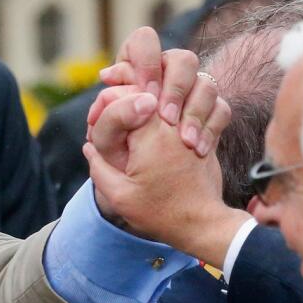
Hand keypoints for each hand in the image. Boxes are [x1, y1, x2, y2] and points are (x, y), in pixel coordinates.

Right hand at [85, 93, 249, 264]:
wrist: (202, 224)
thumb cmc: (161, 213)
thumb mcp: (120, 196)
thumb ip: (99, 168)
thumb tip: (89, 146)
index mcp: (151, 134)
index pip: (127, 92)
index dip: (111, 98)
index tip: (103, 117)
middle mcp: (175, 123)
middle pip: (157, 78)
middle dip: (138, 81)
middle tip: (125, 96)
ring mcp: (196, 125)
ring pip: (191, 80)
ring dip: (172, 84)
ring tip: (155, 100)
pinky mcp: (210, 132)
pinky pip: (213, 103)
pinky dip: (200, 100)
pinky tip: (183, 112)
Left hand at [92, 27, 228, 156]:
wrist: (137, 175)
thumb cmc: (116, 149)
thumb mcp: (105, 133)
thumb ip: (110, 107)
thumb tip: (120, 83)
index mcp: (135, 64)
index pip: (144, 40)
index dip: (147, 63)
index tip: (146, 93)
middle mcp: (166, 70)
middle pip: (183, 60)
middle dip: (176, 90)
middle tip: (166, 119)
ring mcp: (192, 88)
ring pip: (206, 83)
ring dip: (195, 112)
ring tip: (185, 141)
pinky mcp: (211, 109)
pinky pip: (221, 109)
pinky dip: (210, 129)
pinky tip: (197, 149)